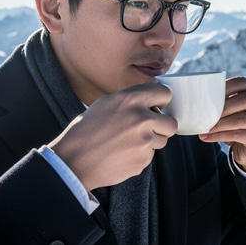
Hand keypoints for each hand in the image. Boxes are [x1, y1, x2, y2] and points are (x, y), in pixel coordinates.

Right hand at [47, 80, 177, 189]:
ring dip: (151, 142)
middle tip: (148, 128)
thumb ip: (133, 94)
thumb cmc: (87, 129)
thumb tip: (155, 84)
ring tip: (128, 142)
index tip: (157, 105)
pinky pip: (149, 156)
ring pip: (162, 141)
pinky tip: (122, 154)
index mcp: (131, 100)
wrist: (73, 160)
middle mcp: (141, 119)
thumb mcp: (106, 103)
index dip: (162, 100)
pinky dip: (140, 156)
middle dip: (163, 126)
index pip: (165, 93)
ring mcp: (144, 142)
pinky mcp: (142, 160)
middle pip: (171, 123)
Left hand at [199, 76, 245, 172]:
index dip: (225, 86)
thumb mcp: (232, 112)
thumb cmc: (237, 127)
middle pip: (245, 99)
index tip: (207, 95)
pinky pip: (238, 135)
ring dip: (219, 124)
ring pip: (240, 119)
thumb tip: (200, 100)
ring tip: (204, 127)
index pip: (242, 82)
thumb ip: (223, 103)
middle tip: (205, 113)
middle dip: (223, 107)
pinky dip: (219, 135)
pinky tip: (206, 137)